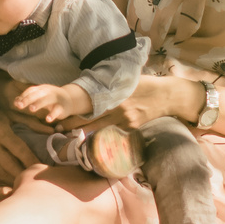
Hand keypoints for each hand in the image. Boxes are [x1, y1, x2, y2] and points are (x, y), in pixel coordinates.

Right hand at [0, 98, 40, 185]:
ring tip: (27, 185)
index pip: (20, 150)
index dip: (33, 161)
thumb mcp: (7, 116)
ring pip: (1, 175)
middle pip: (12, 166)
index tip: (44, 169)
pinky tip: (11, 184)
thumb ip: (30, 123)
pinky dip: (2, 181)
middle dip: (25, 175)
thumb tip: (52, 130)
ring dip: (15, 181)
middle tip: (38, 181)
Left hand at [5, 79, 89, 123]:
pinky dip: (53, 114)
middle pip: (37, 94)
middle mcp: (48, 92)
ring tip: (31, 109)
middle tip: (20, 105)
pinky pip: (58, 110)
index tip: (17, 104)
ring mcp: (56, 98)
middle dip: (28, 99)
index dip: (24, 96)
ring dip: (39, 103)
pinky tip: (47, 120)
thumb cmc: (50, 99)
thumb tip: (15, 102)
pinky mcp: (63, 107)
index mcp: (42, 89)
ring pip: (47, 99)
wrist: (70, 99)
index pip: (31, 91)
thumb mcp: (40, 97)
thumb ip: (28, 99)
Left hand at [66, 75, 204, 135]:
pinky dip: (103, 136)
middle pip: (91, 119)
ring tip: (69, 136)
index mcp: (114, 94)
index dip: (74, 112)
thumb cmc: (144, 85)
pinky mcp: (132, 127)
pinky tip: (92, 141)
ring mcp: (126, 120)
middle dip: (74, 124)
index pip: (89, 105)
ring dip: (84, 133)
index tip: (60, 116)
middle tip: (58, 127)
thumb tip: (90, 91)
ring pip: (100, 129)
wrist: (166, 95)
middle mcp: (118, 107)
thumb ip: (110, 87)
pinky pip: (114, 133)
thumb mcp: (125, 81)